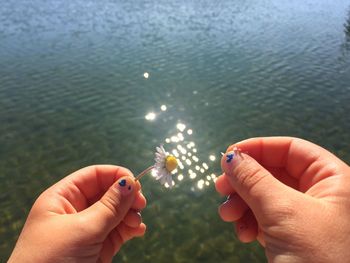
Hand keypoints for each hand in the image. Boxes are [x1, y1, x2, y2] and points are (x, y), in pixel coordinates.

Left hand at [8, 165, 146, 262]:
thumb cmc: (53, 259)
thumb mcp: (82, 229)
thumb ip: (110, 205)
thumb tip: (131, 182)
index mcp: (62, 198)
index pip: (93, 176)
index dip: (115, 175)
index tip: (135, 183)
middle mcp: (75, 211)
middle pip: (107, 193)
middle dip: (126, 197)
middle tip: (140, 204)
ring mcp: (88, 230)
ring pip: (116, 212)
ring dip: (130, 214)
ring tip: (136, 223)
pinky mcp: (98, 247)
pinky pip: (119, 231)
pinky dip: (131, 228)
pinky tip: (138, 230)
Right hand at [216, 137, 349, 262]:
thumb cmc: (320, 258)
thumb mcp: (283, 212)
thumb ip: (254, 180)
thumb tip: (230, 157)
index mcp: (334, 180)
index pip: (291, 149)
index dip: (258, 148)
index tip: (229, 155)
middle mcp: (322, 195)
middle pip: (274, 173)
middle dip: (244, 181)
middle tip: (220, 187)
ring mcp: (306, 218)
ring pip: (265, 197)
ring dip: (242, 204)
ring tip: (228, 216)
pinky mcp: (294, 237)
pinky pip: (265, 218)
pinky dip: (249, 222)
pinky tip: (241, 232)